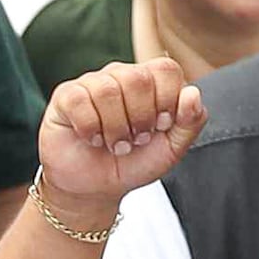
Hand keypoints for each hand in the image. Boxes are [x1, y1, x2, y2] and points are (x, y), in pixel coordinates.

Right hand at [39, 57, 205, 213]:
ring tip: (114, 145)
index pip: (166, 70)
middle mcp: (122, 76)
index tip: (160, 127)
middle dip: (140, 119)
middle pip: (138, 79)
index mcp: (151, 82)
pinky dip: (90, 129)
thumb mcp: (171, 149)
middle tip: (135, 140)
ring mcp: (92, 83)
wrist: (95, 189)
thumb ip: (191, 122)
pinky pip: (80, 101)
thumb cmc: (133, 163)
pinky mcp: (66, 96)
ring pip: (108, 90)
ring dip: (115, 129)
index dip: (167, 100)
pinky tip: (92, 139)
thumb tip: (192, 93)